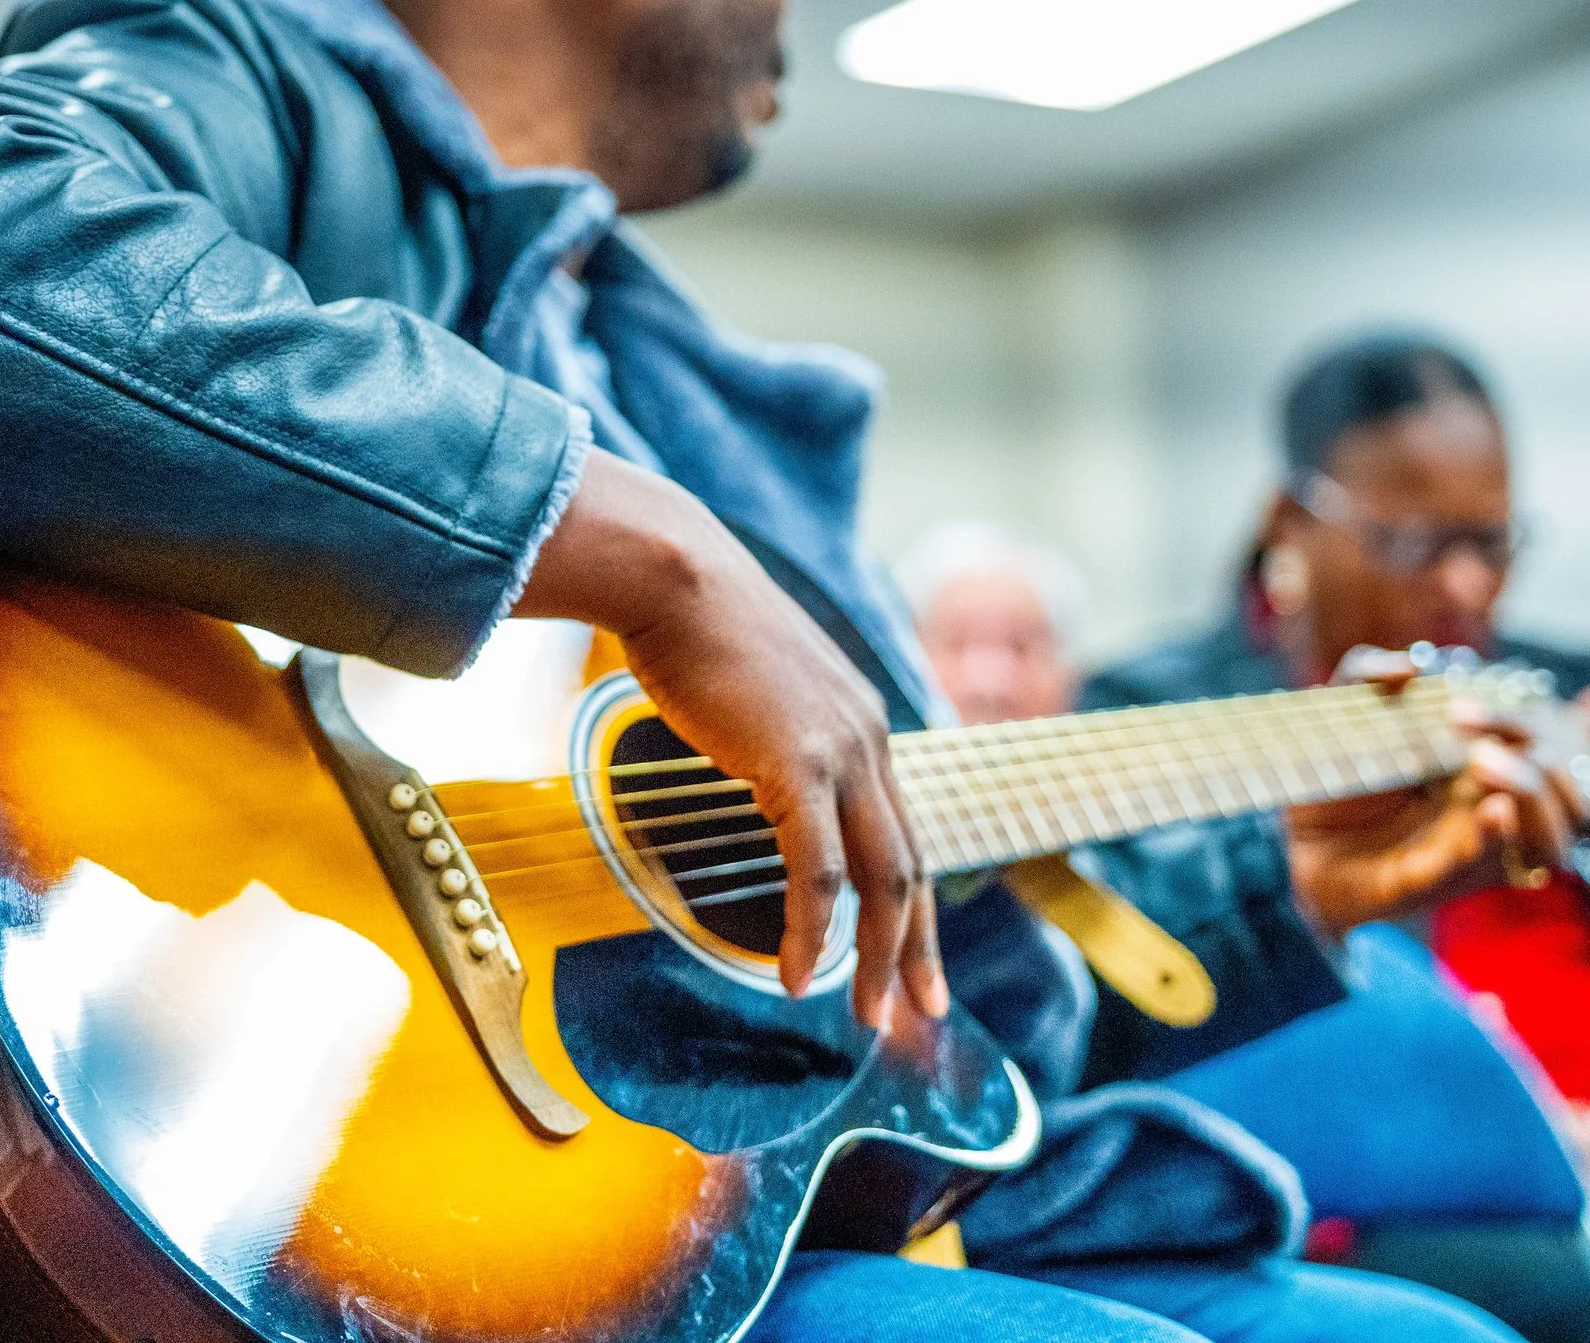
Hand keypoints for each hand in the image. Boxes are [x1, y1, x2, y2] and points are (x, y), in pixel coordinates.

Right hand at [517, 449, 946, 1028]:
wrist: (673, 572)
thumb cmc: (691, 622)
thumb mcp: (753, 686)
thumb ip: (770, 731)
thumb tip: (750, 765)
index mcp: (861, 724)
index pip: (902, 832)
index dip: (911, 904)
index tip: (911, 959)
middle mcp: (868, 739)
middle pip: (909, 866)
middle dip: (915, 949)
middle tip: (916, 1013)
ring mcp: (841, 751)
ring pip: (879, 879)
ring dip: (875, 957)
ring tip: (865, 1017)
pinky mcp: (798, 764)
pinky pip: (817, 872)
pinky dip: (813, 932)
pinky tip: (799, 975)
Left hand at [1283, 649, 1579, 936]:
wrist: (1290, 838)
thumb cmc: (1331, 768)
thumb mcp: (1341, 707)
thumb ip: (1366, 671)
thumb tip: (1412, 667)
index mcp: (1479, 761)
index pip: (1538, 740)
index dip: (1519, 720)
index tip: (1468, 706)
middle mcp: (1489, 806)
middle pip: (1562, 788)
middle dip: (1536, 753)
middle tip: (1480, 736)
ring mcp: (1473, 849)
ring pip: (1549, 839)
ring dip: (1532, 795)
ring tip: (1486, 762)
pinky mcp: (1437, 882)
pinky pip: (1483, 867)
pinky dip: (1494, 839)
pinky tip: (1495, 811)